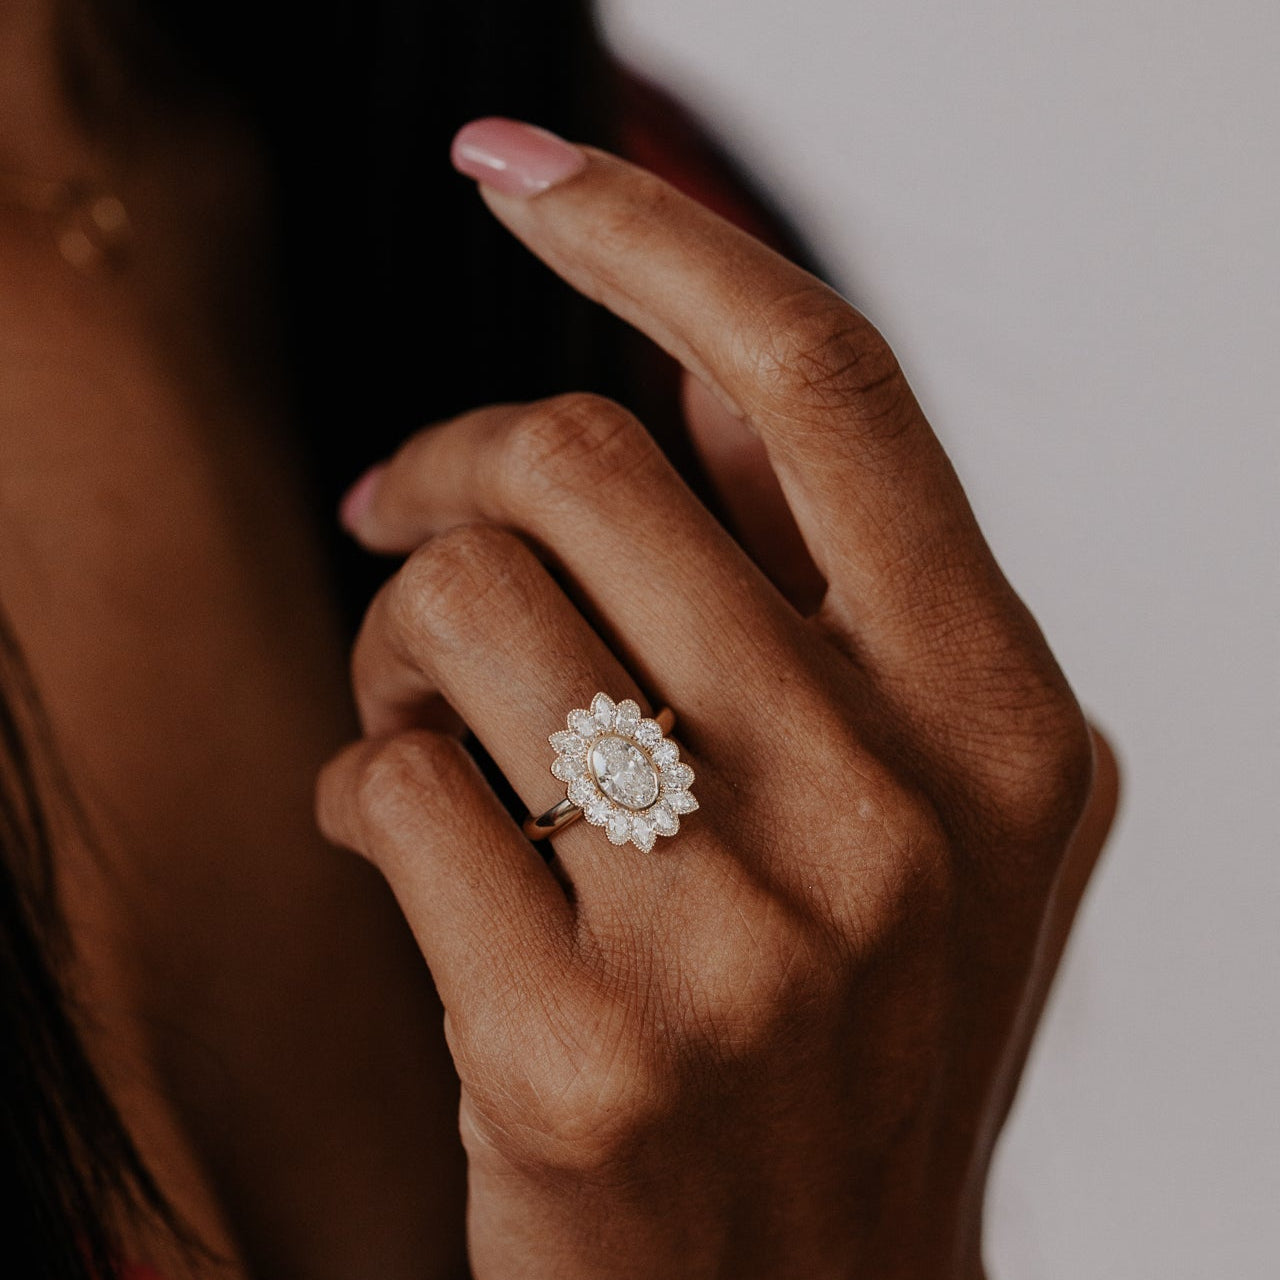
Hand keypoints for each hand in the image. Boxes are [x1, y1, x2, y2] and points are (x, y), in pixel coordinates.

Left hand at [317, 119, 1116, 1278]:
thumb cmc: (847, 1042)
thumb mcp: (924, 810)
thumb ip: (830, 588)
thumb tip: (693, 378)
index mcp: (1001, 720)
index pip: (826, 386)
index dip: (656, 238)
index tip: (520, 170)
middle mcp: (898, 809)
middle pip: (587, 463)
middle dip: (452, 467)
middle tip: (403, 523)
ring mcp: (746, 939)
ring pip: (464, 604)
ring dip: (394, 633)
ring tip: (418, 709)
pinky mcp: (580, 1048)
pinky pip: (389, 781)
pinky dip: (360, 782)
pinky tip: (400, 842)